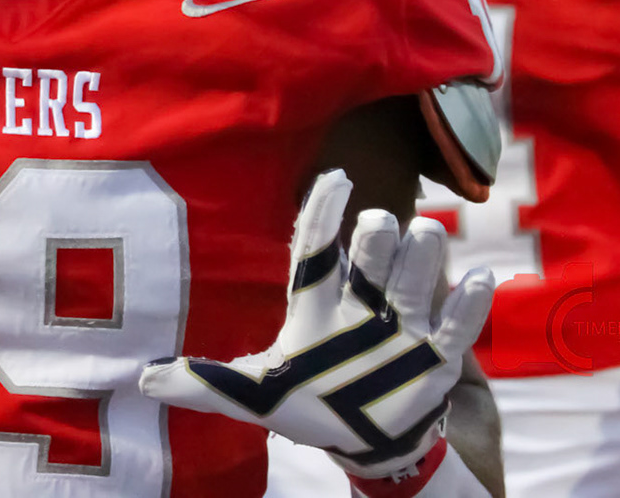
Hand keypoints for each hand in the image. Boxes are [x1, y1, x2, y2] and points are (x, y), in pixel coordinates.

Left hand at [137, 169, 494, 478]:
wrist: (366, 443)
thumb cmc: (310, 406)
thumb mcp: (255, 396)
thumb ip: (204, 385)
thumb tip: (141, 380)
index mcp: (317, 305)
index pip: (318, 249)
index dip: (323, 215)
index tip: (334, 177)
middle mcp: (361, 305)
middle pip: (369, 258)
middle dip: (375, 240)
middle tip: (377, 221)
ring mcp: (402, 329)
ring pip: (414, 281)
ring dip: (421, 259)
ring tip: (424, 233)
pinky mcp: (437, 360)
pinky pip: (458, 328)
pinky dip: (468, 306)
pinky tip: (478, 278)